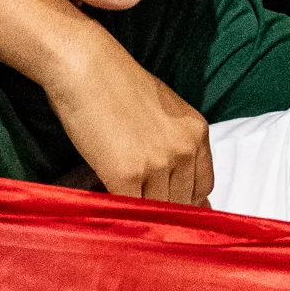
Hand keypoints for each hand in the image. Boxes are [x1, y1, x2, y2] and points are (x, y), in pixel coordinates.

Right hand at [44, 29, 212, 203]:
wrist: (85, 66)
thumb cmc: (116, 83)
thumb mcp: (163, 111)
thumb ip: (174, 143)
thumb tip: (174, 177)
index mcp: (197, 133)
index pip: (204, 185)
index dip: (188, 202)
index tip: (174, 211)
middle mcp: (184, 149)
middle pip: (185, 202)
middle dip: (167, 213)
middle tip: (150, 224)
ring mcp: (158, 163)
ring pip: (160, 210)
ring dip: (145, 217)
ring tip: (130, 219)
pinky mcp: (127, 174)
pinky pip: (131, 209)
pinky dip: (123, 215)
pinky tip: (114, 213)